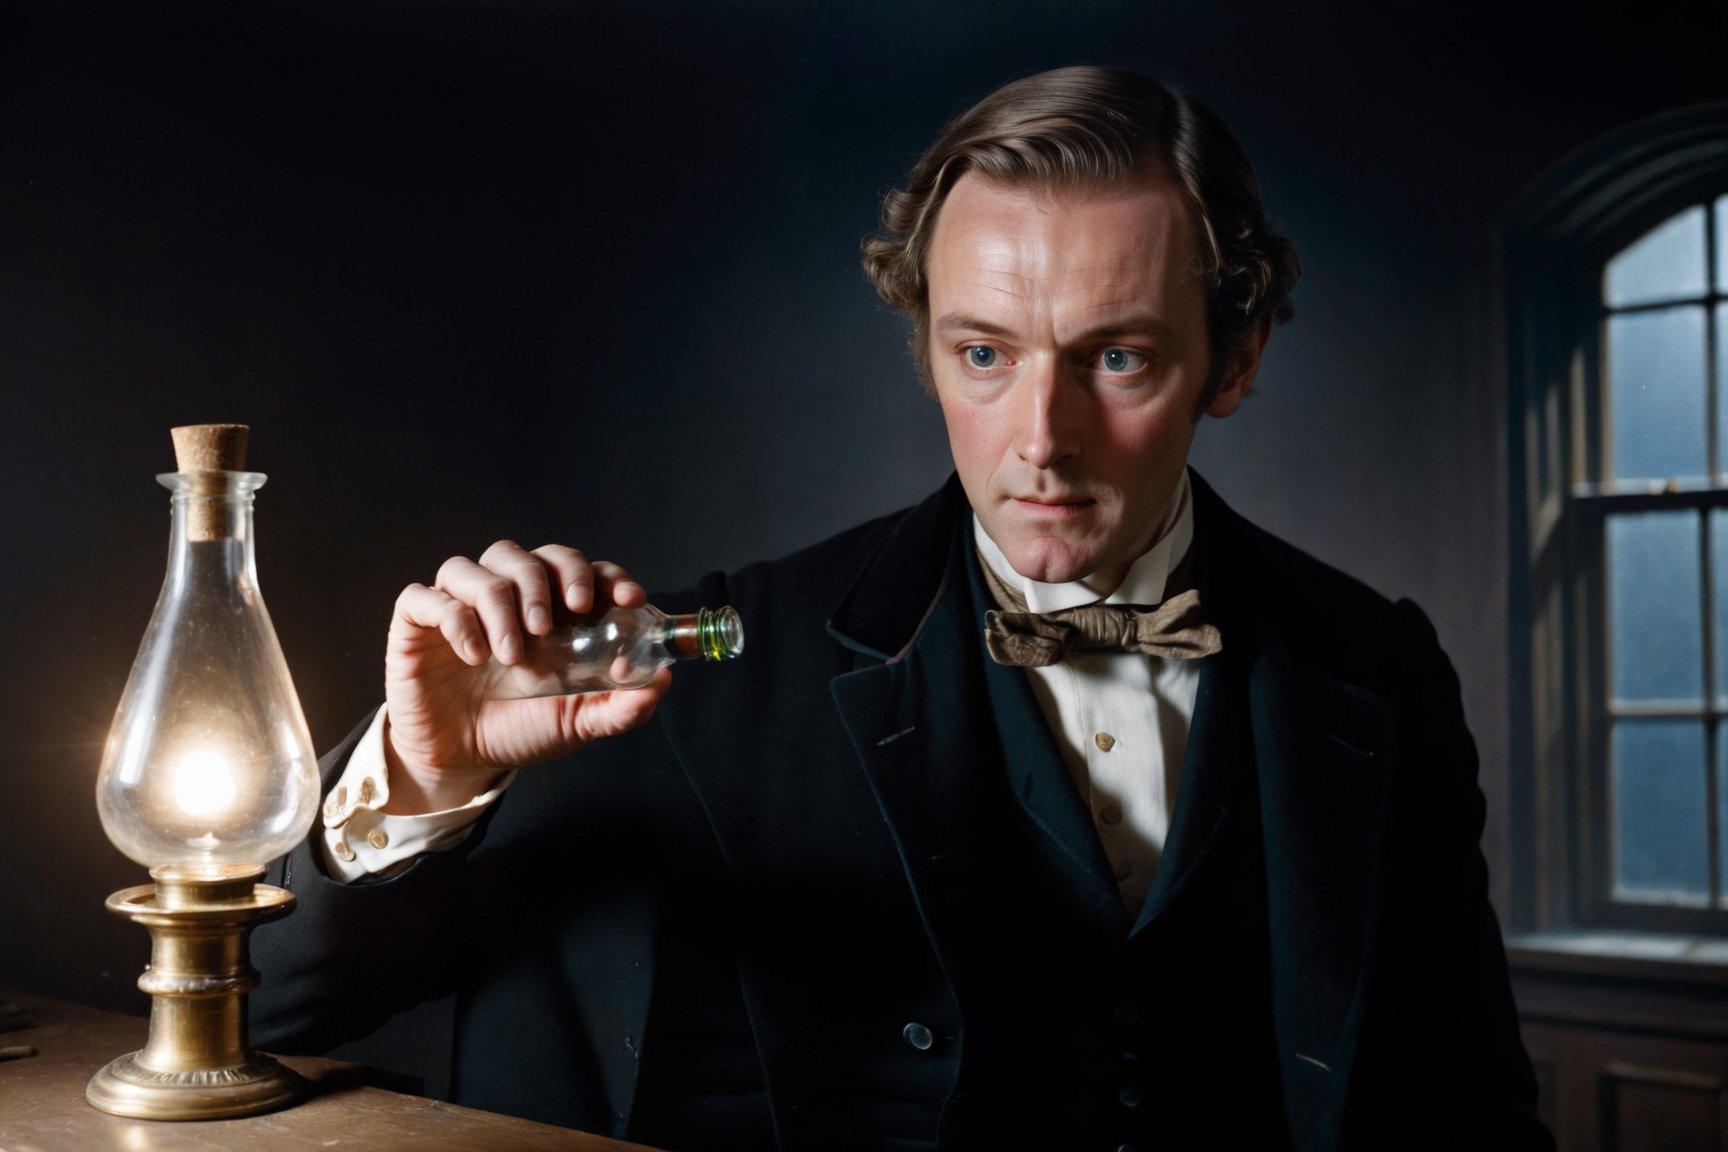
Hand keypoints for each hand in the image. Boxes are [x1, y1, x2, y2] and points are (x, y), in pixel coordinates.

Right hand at [380, 541, 671, 813]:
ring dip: (500, 602)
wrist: (460, 761)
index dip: (605, 576)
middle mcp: (508, 598)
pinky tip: (474, 654)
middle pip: (528, 556)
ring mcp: (460, 606)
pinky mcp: (417, 623)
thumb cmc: (521, 729)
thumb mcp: (578, 722)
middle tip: (554, 622)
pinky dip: (454, 618)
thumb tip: (661, 680)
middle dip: (546, 581)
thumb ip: (621, 705)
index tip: (626, 599)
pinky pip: (425, 597)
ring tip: (513, 652)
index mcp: (552, 611)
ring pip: (476, 567)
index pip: (580, 570)